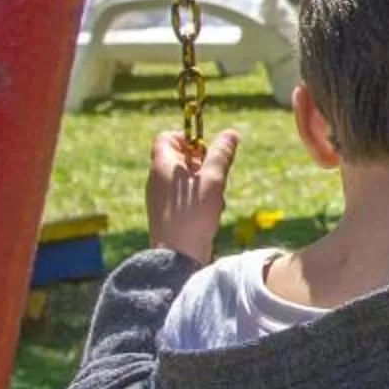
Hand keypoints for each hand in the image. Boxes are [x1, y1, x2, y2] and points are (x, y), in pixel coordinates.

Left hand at [146, 128, 240, 262]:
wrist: (177, 256)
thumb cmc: (192, 214)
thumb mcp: (213, 180)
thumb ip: (221, 154)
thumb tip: (231, 133)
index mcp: (162, 165)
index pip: (167, 137)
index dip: (188, 139)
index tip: (206, 151)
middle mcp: (156, 179)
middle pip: (180, 158)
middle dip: (203, 165)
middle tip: (215, 177)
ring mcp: (159, 197)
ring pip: (186, 179)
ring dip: (205, 185)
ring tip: (214, 200)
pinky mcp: (166, 213)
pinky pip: (184, 197)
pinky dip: (199, 200)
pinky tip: (209, 214)